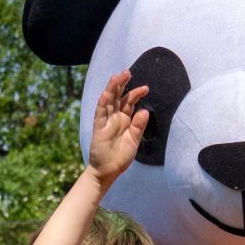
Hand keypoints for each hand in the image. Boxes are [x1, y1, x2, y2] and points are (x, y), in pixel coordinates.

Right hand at [88, 69, 150, 184]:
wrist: (108, 171)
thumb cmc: (120, 156)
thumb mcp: (134, 140)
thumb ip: (139, 126)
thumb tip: (145, 110)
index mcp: (124, 120)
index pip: (129, 102)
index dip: (136, 94)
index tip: (146, 88)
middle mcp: (114, 118)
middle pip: (117, 97)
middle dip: (122, 84)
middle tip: (128, 72)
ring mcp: (105, 122)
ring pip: (108, 101)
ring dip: (111, 89)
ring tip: (117, 76)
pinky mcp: (98, 128)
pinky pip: (100, 113)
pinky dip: (103, 103)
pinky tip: (107, 93)